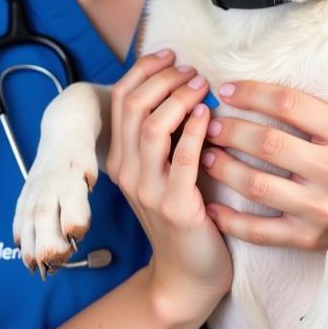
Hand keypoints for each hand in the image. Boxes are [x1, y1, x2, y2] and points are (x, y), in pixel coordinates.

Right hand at [106, 50, 232, 324]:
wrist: (187, 273)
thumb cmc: (183, 212)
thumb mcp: (163, 168)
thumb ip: (165, 132)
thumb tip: (182, 81)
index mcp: (119, 158)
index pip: (119, 98)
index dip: (144, 70)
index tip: (171, 55)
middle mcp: (126, 172)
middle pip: (132, 106)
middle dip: (163, 79)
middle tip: (191, 71)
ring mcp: (148, 191)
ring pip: (153, 127)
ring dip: (179, 99)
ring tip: (201, 86)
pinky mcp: (176, 207)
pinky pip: (183, 159)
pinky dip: (195, 131)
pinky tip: (208, 115)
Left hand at [201, 81, 327, 250]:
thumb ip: (316, 111)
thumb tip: (260, 89)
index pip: (288, 103)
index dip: (250, 93)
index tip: (226, 90)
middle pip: (266, 143)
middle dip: (230, 130)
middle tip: (209, 125)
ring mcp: (323, 208)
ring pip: (256, 185)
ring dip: (223, 168)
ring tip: (205, 156)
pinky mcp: (311, 239)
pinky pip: (261, 232)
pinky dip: (231, 221)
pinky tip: (212, 207)